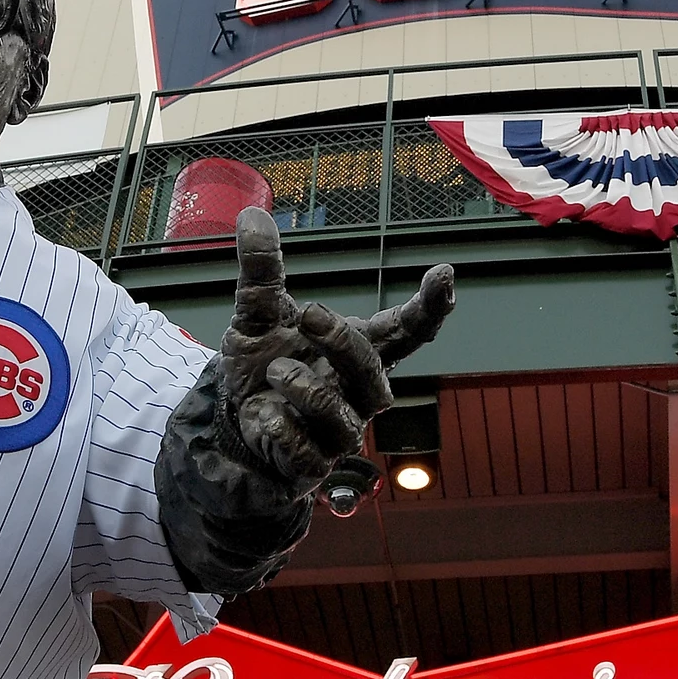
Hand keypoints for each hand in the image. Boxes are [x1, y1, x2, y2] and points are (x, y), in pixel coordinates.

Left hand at [220, 208, 454, 488]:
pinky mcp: (312, 465)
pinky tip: (264, 415)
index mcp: (360, 351)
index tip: (444, 273)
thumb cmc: (264, 364)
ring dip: (307, 390)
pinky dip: (283, 429)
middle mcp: (358, 392)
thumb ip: (262, 270)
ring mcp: (339, 432)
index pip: (407, 331)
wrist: (233, 422)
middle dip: (344, 342)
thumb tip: (252, 214)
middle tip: (310, 314)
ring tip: (274, 372)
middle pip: (373, 372)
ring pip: (344, 418)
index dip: (429, 306)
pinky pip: (308, 453)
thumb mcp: (258, 314)